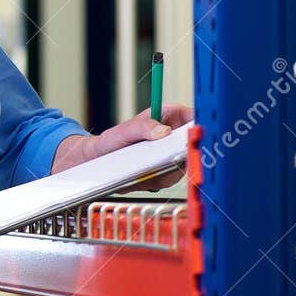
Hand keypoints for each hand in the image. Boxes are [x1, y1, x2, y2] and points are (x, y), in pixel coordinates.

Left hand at [48, 102, 192, 182]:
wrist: (96, 161)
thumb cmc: (110, 140)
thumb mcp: (123, 131)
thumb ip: (142, 127)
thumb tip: (163, 131)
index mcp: (169, 115)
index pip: (195, 118)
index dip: (199, 129)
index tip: (192, 140)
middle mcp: (174, 135)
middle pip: (194, 146)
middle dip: (181, 156)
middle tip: (165, 160)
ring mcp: (172, 153)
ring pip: (184, 165)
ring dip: (166, 172)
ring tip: (144, 170)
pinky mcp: (167, 170)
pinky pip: (171, 178)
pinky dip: (157, 181)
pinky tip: (141, 178)